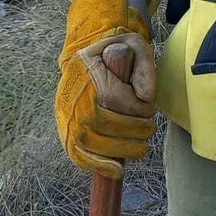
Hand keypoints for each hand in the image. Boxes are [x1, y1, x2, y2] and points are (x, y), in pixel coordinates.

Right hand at [56, 31, 155, 178]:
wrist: (83, 59)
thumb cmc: (113, 53)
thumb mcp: (133, 44)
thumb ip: (144, 64)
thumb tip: (146, 98)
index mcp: (88, 72)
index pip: (118, 100)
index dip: (139, 108)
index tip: (148, 107)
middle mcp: (73, 98)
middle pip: (107, 124)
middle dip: (135, 129)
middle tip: (149, 128)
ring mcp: (66, 118)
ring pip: (94, 142)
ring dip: (123, 149)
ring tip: (141, 146)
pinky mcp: (65, 133)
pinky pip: (78, 155)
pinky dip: (98, 166)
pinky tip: (117, 171)